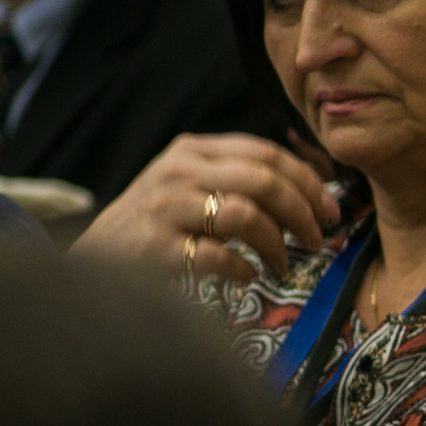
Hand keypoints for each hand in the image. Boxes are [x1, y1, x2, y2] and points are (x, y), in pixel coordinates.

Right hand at [73, 132, 340, 281]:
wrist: (95, 258)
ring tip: (282, 264)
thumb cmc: (157, 223)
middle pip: (264, 182)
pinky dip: (243, 268)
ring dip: (277, 245)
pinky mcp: (154, 248)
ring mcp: (164, 209)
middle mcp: (177, 172)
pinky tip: (248, 275)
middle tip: (318, 239)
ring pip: (246, 216)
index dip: (308, 181)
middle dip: (303, 213)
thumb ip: (237, 177)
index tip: (330, 209)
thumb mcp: (190, 183)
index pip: (266, 153)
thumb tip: (311, 189)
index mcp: (192, 150)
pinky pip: (217, 256)